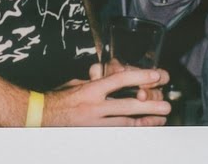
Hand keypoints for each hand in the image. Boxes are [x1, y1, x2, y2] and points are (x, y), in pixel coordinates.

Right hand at [43, 68, 172, 126]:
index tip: (156, 75)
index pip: (119, 80)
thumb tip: (112, 75)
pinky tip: (143, 128)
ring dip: (145, 121)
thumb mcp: (78, 83)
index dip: (139, 76)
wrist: (40, 115)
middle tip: (166, 106)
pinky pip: (117, 131)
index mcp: (90, 90)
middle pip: (126, 106)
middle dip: (149, 106)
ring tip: (161, 119)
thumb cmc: (59, 97)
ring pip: (125, 123)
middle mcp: (93, 107)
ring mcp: (94, 123)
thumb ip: (96, 81)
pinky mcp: (93, 132)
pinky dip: (132, 129)